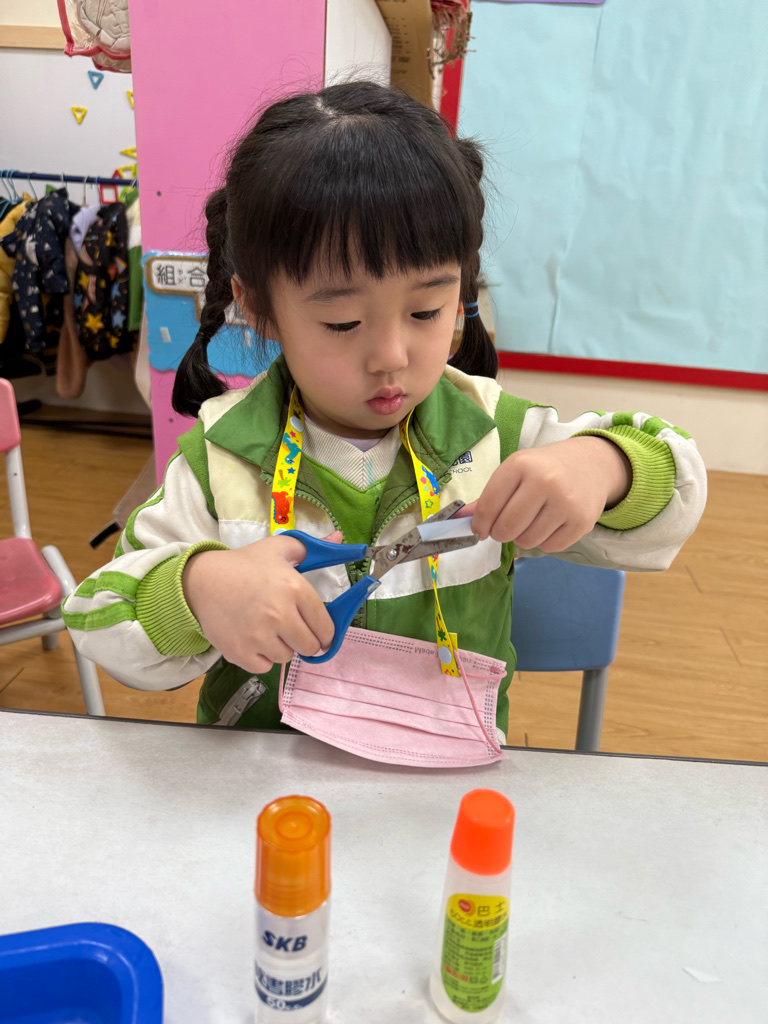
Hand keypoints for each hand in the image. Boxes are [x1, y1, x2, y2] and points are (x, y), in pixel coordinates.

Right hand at [182, 532, 342, 673]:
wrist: (202, 581)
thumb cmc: (245, 565)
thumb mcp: (280, 548)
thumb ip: (313, 548)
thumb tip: (339, 537)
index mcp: (294, 589)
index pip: (325, 626)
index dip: (325, 632)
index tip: (320, 632)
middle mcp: (279, 615)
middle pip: (310, 646)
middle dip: (306, 640)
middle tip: (294, 630)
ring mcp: (259, 636)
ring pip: (287, 657)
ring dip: (283, 648)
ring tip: (270, 630)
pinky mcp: (240, 653)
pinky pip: (265, 667)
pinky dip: (262, 658)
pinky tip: (255, 640)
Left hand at [467, 437, 631, 550]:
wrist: (592, 464)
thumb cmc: (545, 468)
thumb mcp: (515, 471)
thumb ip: (488, 496)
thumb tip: (460, 519)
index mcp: (520, 465)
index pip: (488, 506)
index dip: (479, 524)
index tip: (480, 529)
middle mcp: (544, 481)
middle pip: (506, 528)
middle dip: (500, 533)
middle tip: (506, 527)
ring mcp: (565, 502)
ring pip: (527, 541)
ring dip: (523, 538)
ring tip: (531, 522)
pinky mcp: (582, 521)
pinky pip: (549, 547)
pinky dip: (544, 541)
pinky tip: (549, 525)